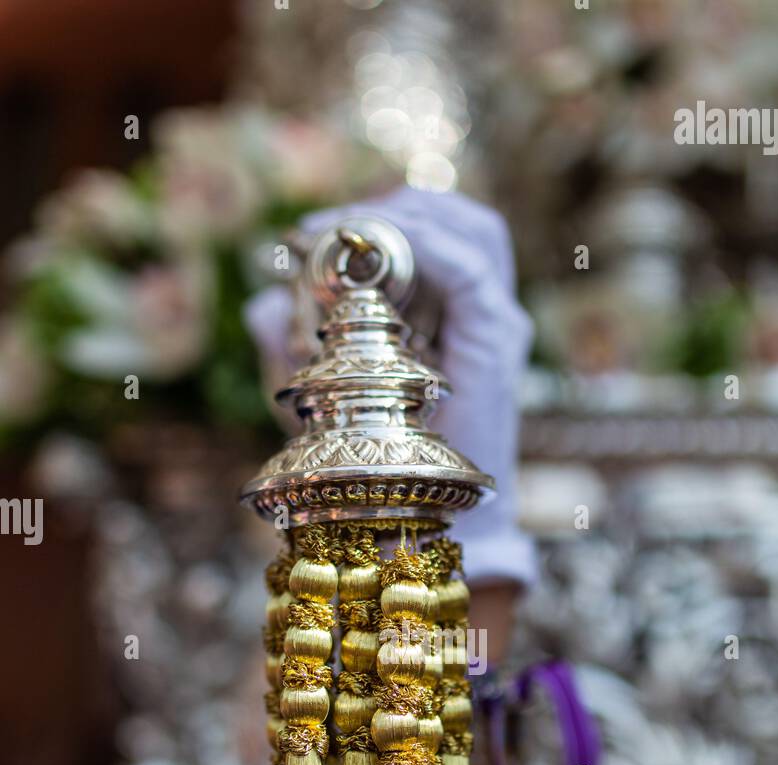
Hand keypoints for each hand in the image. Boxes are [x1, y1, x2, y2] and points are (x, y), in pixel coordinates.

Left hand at [246, 186, 536, 588]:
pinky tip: (370, 254)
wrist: (419, 524)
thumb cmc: (371, 467)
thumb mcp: (316, 395)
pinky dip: (421, 244)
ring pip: (471, 229)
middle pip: (456, 220)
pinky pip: (468, 266)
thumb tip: (263, 301)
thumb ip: (288, 345)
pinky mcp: (496, 338)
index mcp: (448, 319)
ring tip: (348, 238)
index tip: (306, 233)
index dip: (373, 220)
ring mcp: (494, 323)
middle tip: (326, 232)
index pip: (431, 237)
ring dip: (404, 219)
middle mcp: (480, 315)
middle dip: (388, 210)